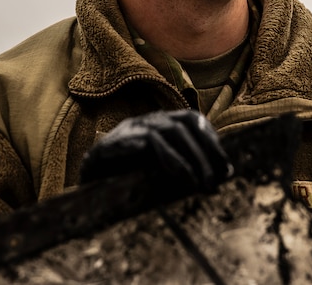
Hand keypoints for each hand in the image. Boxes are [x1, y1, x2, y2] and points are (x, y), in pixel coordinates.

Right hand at [78, 110, 232, 197]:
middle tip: (215, 181)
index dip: (211, 141)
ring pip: (167, 132)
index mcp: (159, 124)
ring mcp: (128, 130)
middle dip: (204, 153)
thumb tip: (221, 175)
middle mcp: (146, 121)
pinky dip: (160, 155)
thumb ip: (186, 168)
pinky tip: (174, 173)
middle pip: (183, 125)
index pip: (192, 120)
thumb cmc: (128, 183)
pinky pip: (140, 142)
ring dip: (187, 159)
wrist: (85, 191)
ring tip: (197, 182)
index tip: (225, 166)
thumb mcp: (162, 173)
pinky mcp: (110, 145)